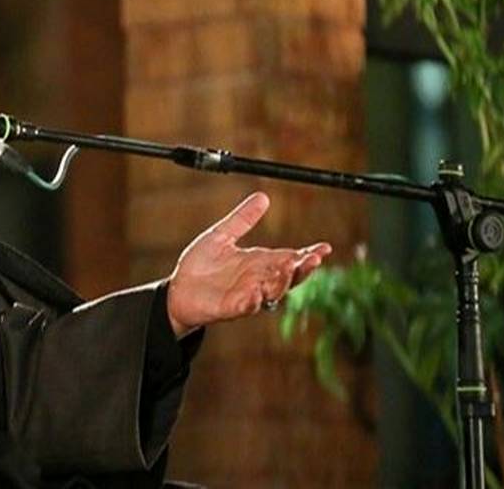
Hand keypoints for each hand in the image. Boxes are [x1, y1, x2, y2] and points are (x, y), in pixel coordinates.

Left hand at [166, 192, 330, 336]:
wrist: (179, 289)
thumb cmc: (202, 265)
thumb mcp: (222, 235)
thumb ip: (243, 219)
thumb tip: (263, 196)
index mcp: (259, 263)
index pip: (290, 259)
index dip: (308, 255)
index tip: (325, 247)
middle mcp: (258, 280)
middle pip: (288, 277)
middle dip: (302, 268)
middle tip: (314, 258)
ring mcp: (246, 295)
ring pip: (272, 292)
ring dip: (282, 281)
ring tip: (289, 267)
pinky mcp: (230, 308)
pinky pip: (246, 306)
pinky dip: (253, 300)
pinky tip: (256, 292)